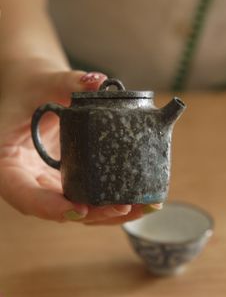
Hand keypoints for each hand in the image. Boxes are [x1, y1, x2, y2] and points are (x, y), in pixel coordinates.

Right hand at [0, 57, 161, 223]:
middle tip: (123, 207)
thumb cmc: (31, 91)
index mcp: (8, 165)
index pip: (24, 196)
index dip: (49, 207)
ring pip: (77, 209)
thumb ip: (65, 81)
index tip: (79, 209)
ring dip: (109, 215)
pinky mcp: (68, 181)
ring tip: (141, 207)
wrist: (35, 96)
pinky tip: (140, 201)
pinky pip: (88, 198)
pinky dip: (112, 203)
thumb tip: (96, 82)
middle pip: (57, 209)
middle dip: (92, 213)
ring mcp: (50, 185)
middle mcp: (29, 182)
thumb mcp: (42, 84)